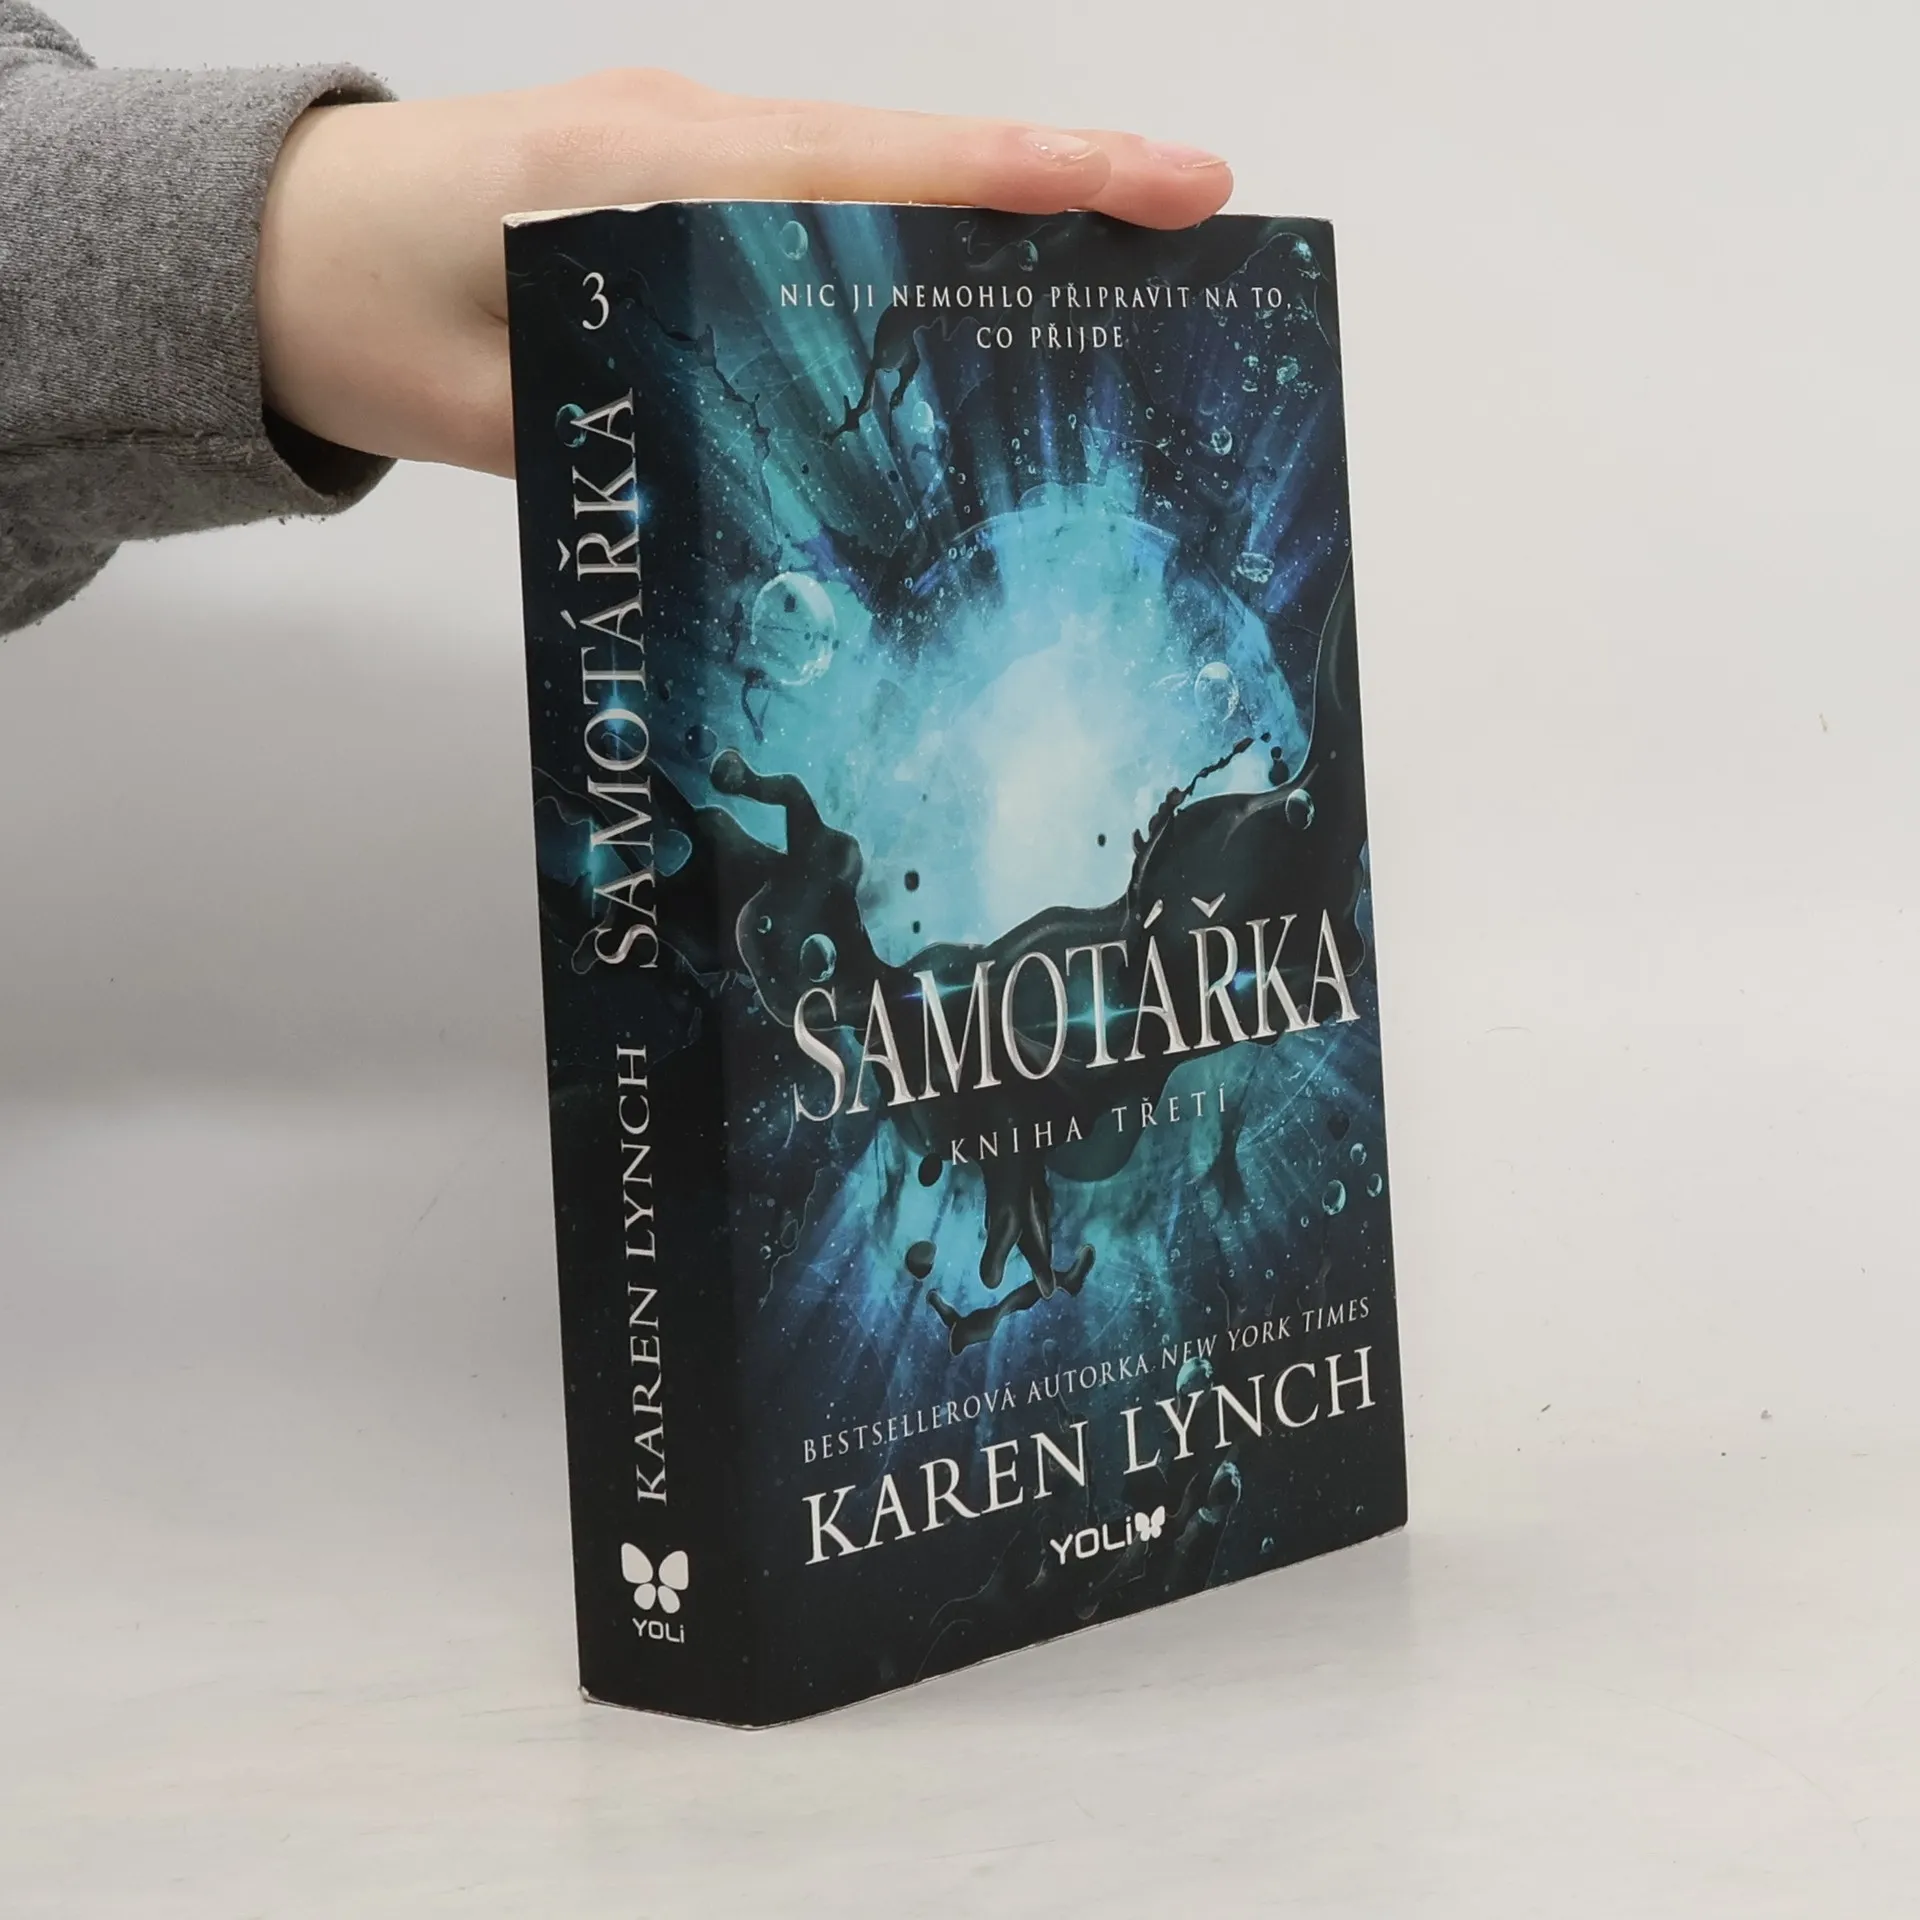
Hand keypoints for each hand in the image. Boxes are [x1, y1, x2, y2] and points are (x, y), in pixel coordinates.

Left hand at [256, 71, 1231, 475]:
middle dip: (1052, 172)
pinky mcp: (665, 178)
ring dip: (994, 202)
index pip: (859, 166)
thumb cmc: (361, 311)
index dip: (1007, 177)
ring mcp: (675, 143)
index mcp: (641, 165)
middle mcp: (679, 132)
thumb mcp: (499, 398)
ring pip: (865, 170)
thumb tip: (789, 490)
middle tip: (1197, 201)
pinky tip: (972, 286)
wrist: (258, 254)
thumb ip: (644, 421)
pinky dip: (906, 231)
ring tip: (1129, 245)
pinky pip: (810, 201)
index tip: (1143, 181)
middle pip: (896, 148)